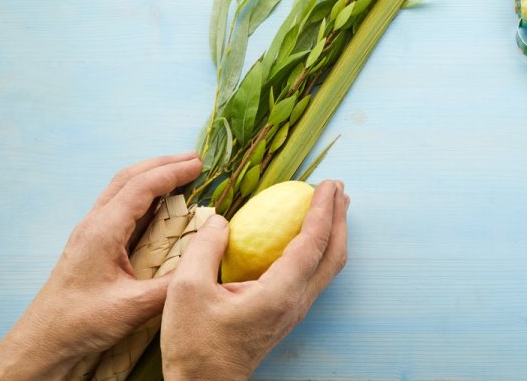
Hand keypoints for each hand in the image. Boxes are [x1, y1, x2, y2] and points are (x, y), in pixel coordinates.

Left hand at [0, 152, 201, 379]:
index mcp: (103, 231)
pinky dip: (145, 195)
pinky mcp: (93, 242)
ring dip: (152, 175)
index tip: (199, 164)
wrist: (45, 340)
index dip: (172, 172)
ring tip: (181, 172)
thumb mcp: (133, 307)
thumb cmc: (82, 322)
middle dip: (163, 164)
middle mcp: (95, 223)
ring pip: (122, 189)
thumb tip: (205, 266)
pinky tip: (161, 203)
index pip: (141, 187)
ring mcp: (91, 231)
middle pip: (129, 178)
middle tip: (195, 160)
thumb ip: (172, 286)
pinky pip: (121, 206)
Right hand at [161, 180, 348, 379]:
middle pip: (333, 254)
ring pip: (328, 266)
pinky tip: (306, 238)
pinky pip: (314, 274)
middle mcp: (296, 300)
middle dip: (340, 218)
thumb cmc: (195, 344)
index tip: (329, 183)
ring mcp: (295, 309)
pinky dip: (319, 248)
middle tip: (338, 188)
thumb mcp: (186, 290)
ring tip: (332, 207)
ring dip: (334, 232)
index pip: (313, 242)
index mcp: (280, 292)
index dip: (324, 210)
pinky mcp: (287, 313)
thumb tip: (222, 220)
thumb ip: (205, 249)